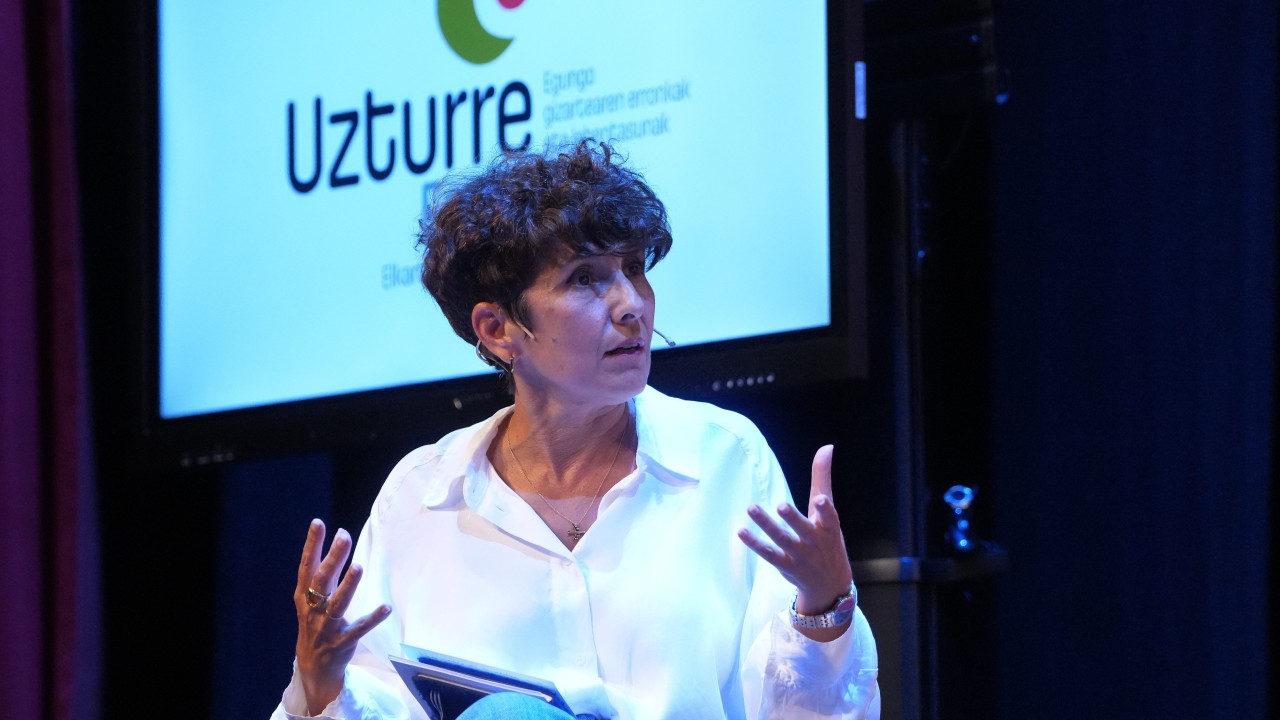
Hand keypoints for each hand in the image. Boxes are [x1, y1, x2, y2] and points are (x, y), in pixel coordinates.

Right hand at [293, 519, 391, 713]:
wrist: (313, 666)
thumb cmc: (314, 623)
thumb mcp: (310, 599)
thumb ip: (321, 574)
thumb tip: (338, 540)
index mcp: (305, 596)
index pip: (306, 566)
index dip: (311, 545)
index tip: (318, 523)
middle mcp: (313, 610)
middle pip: (322, 581)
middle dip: (333, 559)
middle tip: (344, 537)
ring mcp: (326, 627)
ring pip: (337, 605)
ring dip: (348, 586)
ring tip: (359, 567)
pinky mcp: (342, 642)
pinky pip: (358, 629)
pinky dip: (372, 618)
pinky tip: (385, 607)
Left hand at [738, 445, 853, 638]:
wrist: (830, 585)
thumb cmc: (828, 540)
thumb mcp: (829, 512)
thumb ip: (823, 479)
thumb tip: (826, 447)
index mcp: (829, 528)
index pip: (830, 518)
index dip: (825, 510)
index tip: (819, 499)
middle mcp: (815, 543)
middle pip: (803, 530)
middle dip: (793, 519)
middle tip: (781, 505)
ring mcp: (800, 556)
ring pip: (782, 540)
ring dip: (767, 526)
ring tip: (752, 508)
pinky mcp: (785, 566)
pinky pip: (768, 554)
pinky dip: (754, 543)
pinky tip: (740, 531)